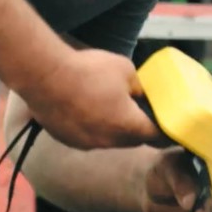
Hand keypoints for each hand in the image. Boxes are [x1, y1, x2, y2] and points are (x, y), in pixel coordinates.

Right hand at [21, 47, 162, 150]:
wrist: (46, 75)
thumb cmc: (87, 70)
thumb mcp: (125, 69)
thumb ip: (139, 86)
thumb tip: (142, 92)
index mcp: (128, 126)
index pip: (156, 135)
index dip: (163, 129)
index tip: (165, 124)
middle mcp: (109, 141)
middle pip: (130, 138)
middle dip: (134, 125)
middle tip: (133, 107)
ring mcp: (86, 143)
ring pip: (106, 137)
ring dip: (109, 125)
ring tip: (100, 101)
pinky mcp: (67, 139)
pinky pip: (84, 135)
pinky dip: (87, 125)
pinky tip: (80, 105)